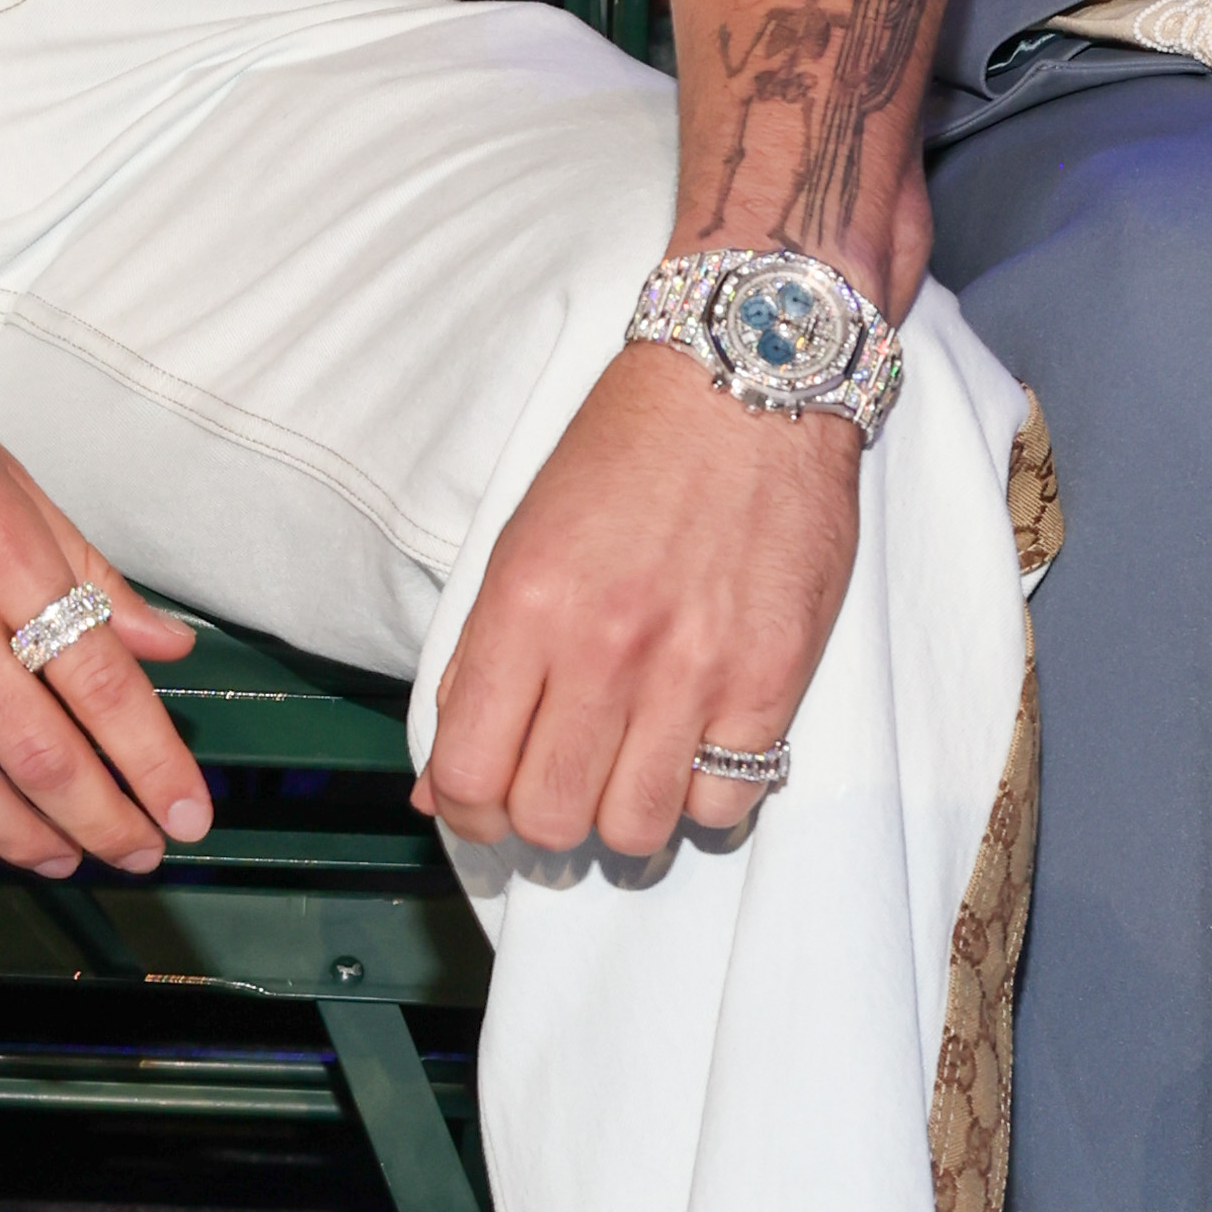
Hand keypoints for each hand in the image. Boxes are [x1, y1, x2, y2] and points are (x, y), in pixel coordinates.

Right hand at [0, 314, 208, 879]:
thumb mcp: (4, 472)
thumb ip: (85, 568)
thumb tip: (165, 645)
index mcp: (3, 548)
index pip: (101, 683)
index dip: (153, 764)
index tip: (187, 814)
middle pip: (38, 751)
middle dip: (102, 820)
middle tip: (141, 856)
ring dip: (20, 837)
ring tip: (65, 858)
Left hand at [421, 344, 858, 862]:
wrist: (748, 382)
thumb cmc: (626, 455)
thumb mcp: (519, 542)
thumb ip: (476, 667)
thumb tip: (440, 787)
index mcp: (524, 608)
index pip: (468, 775)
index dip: (465, 812)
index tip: (482, 801)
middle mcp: (604, 649)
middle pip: (549, 819)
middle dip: (541, 820)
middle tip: (558, 781)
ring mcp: (694, 671)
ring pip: (636, 830)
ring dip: (622, 816)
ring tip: (628, 769)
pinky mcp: (771, 679)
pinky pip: (725, 802)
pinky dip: (704, 795)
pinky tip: (694, 747)